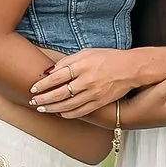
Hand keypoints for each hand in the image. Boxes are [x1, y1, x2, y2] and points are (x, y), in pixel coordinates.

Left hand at [32, 47, 147, 117]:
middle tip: (34, 101)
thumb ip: (68, 61)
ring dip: (53, 108)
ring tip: (43, 109)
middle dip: (44, 98)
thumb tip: (50, 71)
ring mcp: (93, 93)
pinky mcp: (99, 102)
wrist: (131, 68)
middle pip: (59, 93)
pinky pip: (80, 111)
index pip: (56, 77)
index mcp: (82, 65)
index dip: (43, 84)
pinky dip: (68, 114)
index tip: (34, 88)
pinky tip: (60, 113)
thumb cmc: (108, 57)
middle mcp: (86, 80)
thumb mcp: (87, 52)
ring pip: (68, 105)